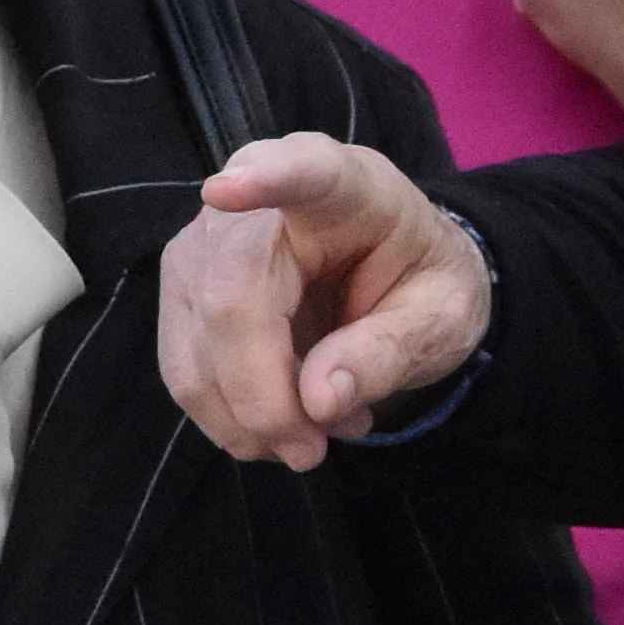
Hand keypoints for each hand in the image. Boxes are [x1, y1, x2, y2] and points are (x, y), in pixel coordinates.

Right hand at [159, 140, 488, 466]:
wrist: (395, 276)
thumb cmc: (420, 281)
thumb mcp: (439, 320)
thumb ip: (387, 353)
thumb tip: (316, 401)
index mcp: (345, 187)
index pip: (302, 172)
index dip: (263, 180)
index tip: (227, 190)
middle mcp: (257, 205)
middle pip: (229, 298)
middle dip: (263, 396)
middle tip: (313, 452)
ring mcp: (206, 246)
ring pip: (195, 349)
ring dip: (247, 417)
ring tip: (315, 436)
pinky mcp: (184, 291)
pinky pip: (186, 370)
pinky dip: (231, 415)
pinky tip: (285, 421)